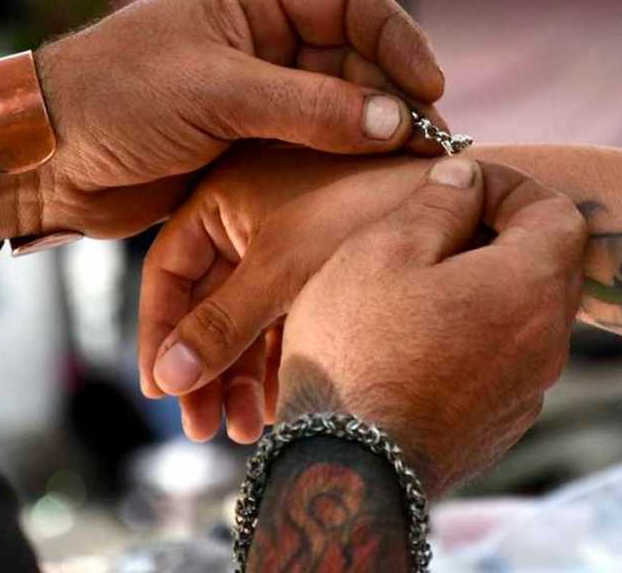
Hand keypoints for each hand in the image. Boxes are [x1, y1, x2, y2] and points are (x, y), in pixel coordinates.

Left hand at [21, 0, 445, 239]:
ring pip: (336, 109)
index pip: (350, 2)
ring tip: (401, 172)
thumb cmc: (116, 103)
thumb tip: (394, 122)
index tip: (429, 88)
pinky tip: (361, 189)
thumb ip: (308, 108)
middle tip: (425, 147)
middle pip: (354, 60)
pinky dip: (338, 164)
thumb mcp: (217, 95)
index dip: (398, 40)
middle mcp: (261, 43)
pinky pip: (309, 148)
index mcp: (251, 3)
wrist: (46, 161)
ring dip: (369, 136)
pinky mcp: (246, 143)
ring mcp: (255, 95)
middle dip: (391, 98)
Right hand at [139, 145, 431, 438]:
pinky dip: (283, 357)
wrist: (462, 209)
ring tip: (246, 428)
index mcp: (225, 193)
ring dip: (243, 372)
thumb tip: (164, 382)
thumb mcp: (280, 268)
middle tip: (203, 428)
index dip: (158, 331)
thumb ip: (220, 325)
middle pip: (210, 300)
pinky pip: (290, 317)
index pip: (170, 269)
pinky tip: (284, 403)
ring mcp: (292, 242)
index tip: (160, 390)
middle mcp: (253, 213)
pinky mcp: (326, 267)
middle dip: (205, 365)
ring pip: (252, 315)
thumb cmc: (363, 216)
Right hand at [278, 158, 586, 495]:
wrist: (346, 469)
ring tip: (419, 285)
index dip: (513, 188)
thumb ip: (437, 203)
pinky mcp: (504, 424)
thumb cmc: (358, 350)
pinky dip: (478, 334)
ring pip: (526, 314)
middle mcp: (548, 342)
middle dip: (502, 235)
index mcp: (529, 288)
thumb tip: (467, 178)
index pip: (559, 213)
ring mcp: (529, 390)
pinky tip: (419, 340)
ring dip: (487, 287)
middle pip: (550, 264)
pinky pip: (506, 359)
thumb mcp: (383, 250)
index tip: (462, 187)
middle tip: (437, 229)